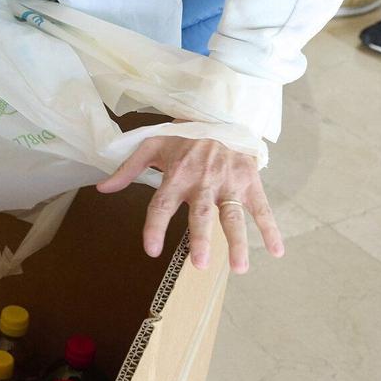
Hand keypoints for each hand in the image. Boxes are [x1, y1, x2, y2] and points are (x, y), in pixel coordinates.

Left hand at [97, 136, 283, 273]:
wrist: (219, 112)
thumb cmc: (183, 135)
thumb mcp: (151, 145)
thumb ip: (128, 169)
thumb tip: (102, 188)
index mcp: (177, 175)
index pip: (162, 204)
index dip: (155, 227)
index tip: (152, 250)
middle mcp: (202, 182)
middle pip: (201, 215)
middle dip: (200, 239)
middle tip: (199, 264)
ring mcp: (229, 183)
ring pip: (232, 216)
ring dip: (237, 242)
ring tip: (239, 267)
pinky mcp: (250, 182)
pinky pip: (262, 208)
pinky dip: (271, 229)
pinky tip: (277, 251)